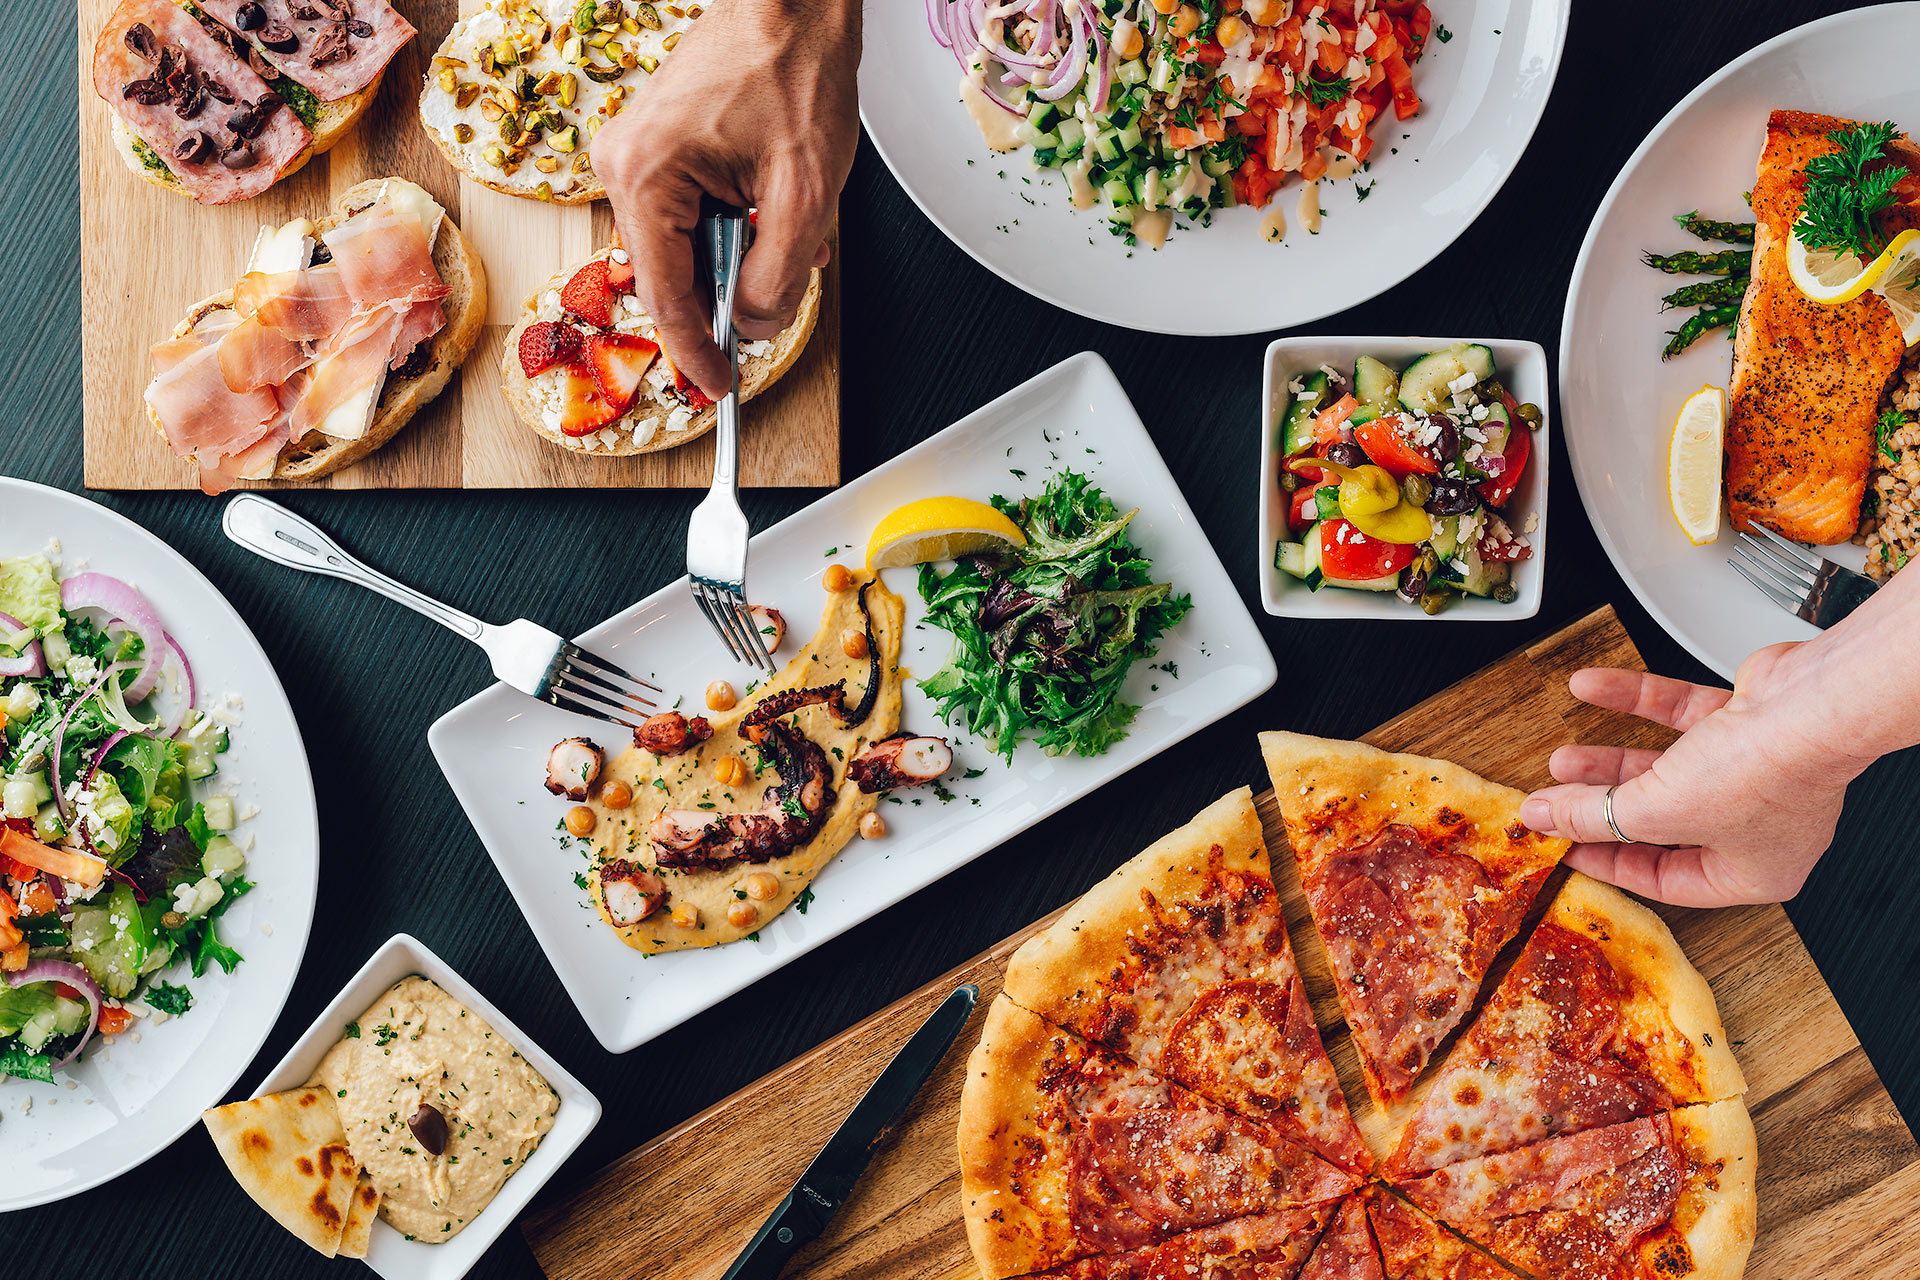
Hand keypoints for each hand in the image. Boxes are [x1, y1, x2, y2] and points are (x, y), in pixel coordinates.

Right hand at [593, 0, 858, 398]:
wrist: (790, 3)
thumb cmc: (794, 70)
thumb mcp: (805, 192)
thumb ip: (779, 274)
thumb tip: (756, 323)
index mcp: (645, 175)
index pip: (665, 294)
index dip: (696, 350)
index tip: (720, 387)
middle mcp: (624, 165)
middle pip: (673, 272)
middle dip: (731, 293)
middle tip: (782, 296)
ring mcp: (634, 154)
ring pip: (685, 245)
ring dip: (740, 258)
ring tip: (795, 236)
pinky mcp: (655, 148)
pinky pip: (689, 213)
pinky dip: (733, 227)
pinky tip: (775, 214)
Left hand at [1517, 646, 1867, 906]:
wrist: (1815, 703)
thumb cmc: (1764, 774)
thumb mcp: (1656, 811)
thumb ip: (1591, 816)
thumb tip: (1542, 818)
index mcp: (1752, 872)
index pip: (1664, 880)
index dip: (1606, 862)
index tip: (1565, 848)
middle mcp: (1760, 826)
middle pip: (1660, 822)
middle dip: (1601, 807)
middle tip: (1557, 801)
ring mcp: (1756, 771)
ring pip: (1667, 770)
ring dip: (1610, 760)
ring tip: (1563, 758)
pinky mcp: (1748, 721)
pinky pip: (1678, 714)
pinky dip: (1634, 700)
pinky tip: (1589, 688)